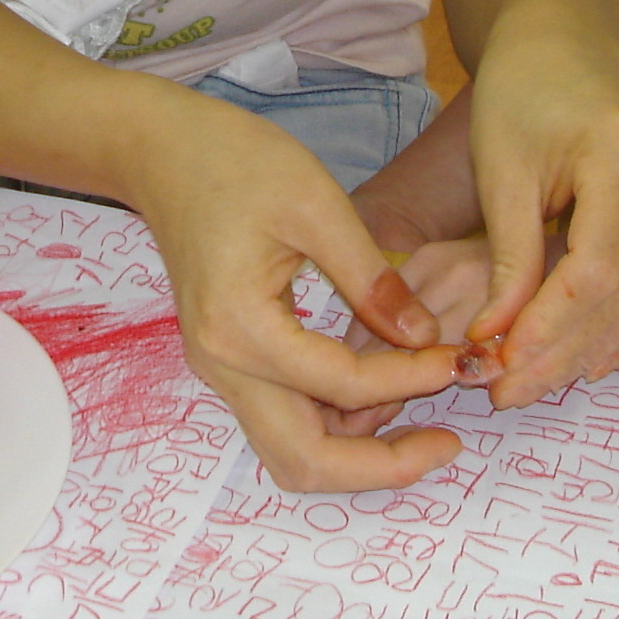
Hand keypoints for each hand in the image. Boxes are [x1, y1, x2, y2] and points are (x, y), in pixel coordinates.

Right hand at [129, 96, 469, 491]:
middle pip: (304, 461)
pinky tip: (381, 389)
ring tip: (422, 417)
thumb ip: (371, 280)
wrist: (163, 152)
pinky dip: (335, 422)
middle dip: (381, 466)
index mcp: (241, 328)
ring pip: (292, 451)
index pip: (340, 386)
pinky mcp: (229, 359)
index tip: (455, 359)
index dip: (409, 381)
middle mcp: (222, 365)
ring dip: (358, 452)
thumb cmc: (235, 161)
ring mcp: (220, 368)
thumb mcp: (316, 204)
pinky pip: (284, 417)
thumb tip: (424, 339)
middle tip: (446, 443)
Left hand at [466, 41, 618, 409]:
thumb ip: (508, 258)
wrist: (563, 45)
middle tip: (510, 390)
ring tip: (541, 382)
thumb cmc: (521, 96)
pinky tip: (595, 359)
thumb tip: (497, 340)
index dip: (550, 326)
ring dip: (596, 348)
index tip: (502, 364)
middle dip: (565, 349)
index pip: (596, 269)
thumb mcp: (500, 171)